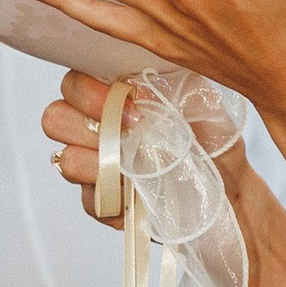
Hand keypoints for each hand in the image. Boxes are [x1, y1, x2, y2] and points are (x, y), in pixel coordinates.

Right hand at [41, 65, 247, 221]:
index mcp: (115, 94)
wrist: (231, 186)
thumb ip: (165, 84)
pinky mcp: (105, 203)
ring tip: (135, 166)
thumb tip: (134, 86)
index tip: (131, 106)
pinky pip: (90, 201)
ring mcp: (96, 166)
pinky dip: (115, 199)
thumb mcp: (200, 99)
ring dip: (99, 163)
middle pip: (55, 118)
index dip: (90, 94)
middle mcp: (98, 127)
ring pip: (65, 160)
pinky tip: (142, 195)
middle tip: (131, 133)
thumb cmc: (214, 137)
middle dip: (86, 124)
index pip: (74, 83)